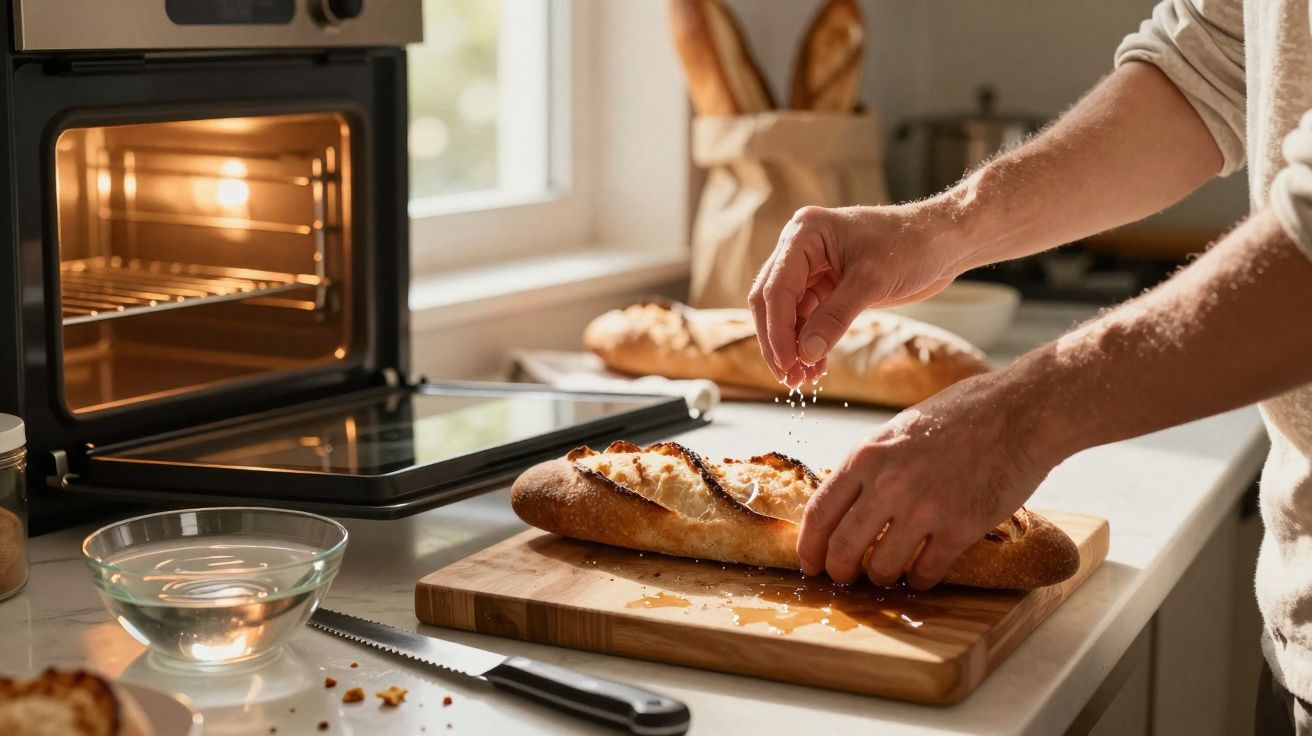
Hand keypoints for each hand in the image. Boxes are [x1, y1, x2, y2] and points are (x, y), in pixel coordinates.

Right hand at [748, 202, 963, 386]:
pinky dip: (810, 342)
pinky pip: (809, 318)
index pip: (776, 288)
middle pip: (772, 301)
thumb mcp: (872, 282)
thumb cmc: (912, 245)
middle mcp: (801, 248)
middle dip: (779, 341)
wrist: (943, 242)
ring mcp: (813, 267)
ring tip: (804, 379)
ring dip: (794, 346)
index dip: (778, 330)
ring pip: (788, 313)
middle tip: (789, 377)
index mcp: (804, 234)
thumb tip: (805, 354)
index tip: (787, 363)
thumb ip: (835, 317)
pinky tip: (817, 366)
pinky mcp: (828, 285)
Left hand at [797, 369, 1060, 588]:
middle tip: (843, 579)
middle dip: (838, 572)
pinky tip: (922, 575)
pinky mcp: (960, 528)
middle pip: (843, 548)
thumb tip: (846, 504)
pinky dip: (919, 581)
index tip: (809, 563)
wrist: (1020, 412)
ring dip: (881, 579)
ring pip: (881, 568)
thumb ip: (870, 466)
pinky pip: (925, 573)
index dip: (809, 547)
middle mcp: (888, 483)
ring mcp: (924, 507)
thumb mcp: (897, 431)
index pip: (819, 513)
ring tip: (887, 574)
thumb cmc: (960, 416)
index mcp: (866, 455)